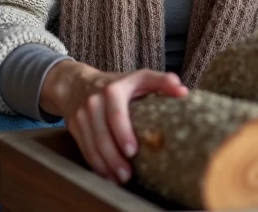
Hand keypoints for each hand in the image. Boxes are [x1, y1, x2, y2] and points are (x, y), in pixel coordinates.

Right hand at [41, 61, 187, 183]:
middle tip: (128, 174)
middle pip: (102, 134)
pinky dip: (96, 165)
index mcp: (113, 90)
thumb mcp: (138, 77)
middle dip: (114, 157)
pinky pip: (84, 149)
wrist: (76, 83)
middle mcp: (94, 102)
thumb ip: (161, 81)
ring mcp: (82, 116)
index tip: (132, 151)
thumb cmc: (117, 83)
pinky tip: (107, 176)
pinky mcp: (75, 127)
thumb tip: (183, 91)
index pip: (116, 113)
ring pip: (92, 145)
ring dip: (105, 165)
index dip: (123, 133)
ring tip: (120, 179)